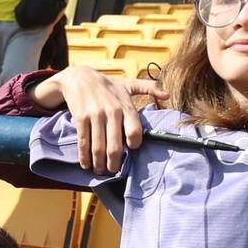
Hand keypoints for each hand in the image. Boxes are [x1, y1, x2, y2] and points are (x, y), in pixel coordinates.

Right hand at [30, 65, 164, 173]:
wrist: (79, 77)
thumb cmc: (107, 85)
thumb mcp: (129, 84)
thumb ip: (150, 88)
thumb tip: (168, 95)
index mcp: (126, 106)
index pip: (134, 132)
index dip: (134, 145)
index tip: (130, 150)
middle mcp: (112, 112)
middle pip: (115, 146)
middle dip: (114, 163)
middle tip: (113, 170)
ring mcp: (95, 116)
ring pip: (98, 147)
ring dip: (99, 163)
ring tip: (100, 170)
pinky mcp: (81, 118)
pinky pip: (84, 142)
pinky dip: (84, 156)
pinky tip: (86, 164)